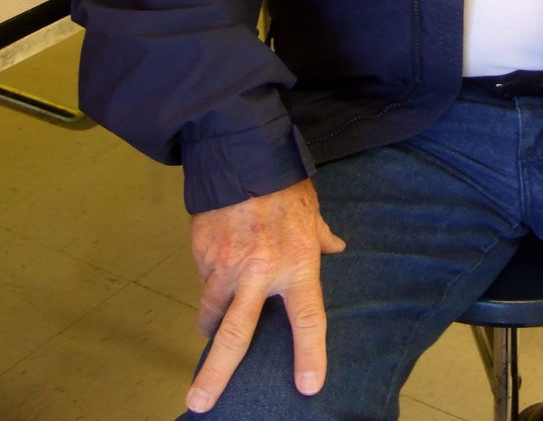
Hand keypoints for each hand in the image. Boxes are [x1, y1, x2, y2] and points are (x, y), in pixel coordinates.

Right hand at [185, 179, 345, 413]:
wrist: (241, 153)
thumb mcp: (311, 209)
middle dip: (216, 374)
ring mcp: (226, 264)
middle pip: (236, 334)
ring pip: (212, 311)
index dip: (310, 354)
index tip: (308, 386)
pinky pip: (203, 280)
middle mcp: (260, 270)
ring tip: (208, 337)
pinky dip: (209, 283)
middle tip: (200, 404)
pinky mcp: (202, 252)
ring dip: (210, 327)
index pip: (307, 318)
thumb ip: (321, 236)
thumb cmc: (283, 183)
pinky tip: (215, 273)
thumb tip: (336, 246)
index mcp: (297, 262)